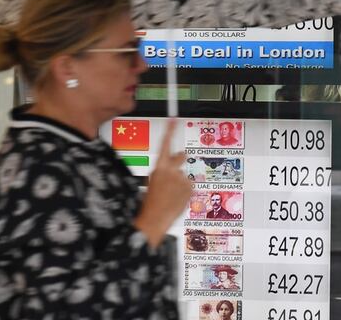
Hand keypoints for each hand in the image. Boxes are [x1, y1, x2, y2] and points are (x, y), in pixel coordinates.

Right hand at [134, 119, 190, 247]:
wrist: (153, 220)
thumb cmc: (149, 204)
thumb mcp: (151, 182)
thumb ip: (163, 169)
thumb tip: (175, 160)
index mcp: (158, 168)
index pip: (165, 144)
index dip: (170, 131)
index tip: (174, 120)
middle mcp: (172, 171)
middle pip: (180, 157)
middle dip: (180, 157)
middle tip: (179, 161)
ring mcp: (182, 179)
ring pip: (184, 176)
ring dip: (179, 183)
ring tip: (170, 195)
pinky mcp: (190, 188)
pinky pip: (189, 186)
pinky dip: (185, 191)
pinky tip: (177, 199)